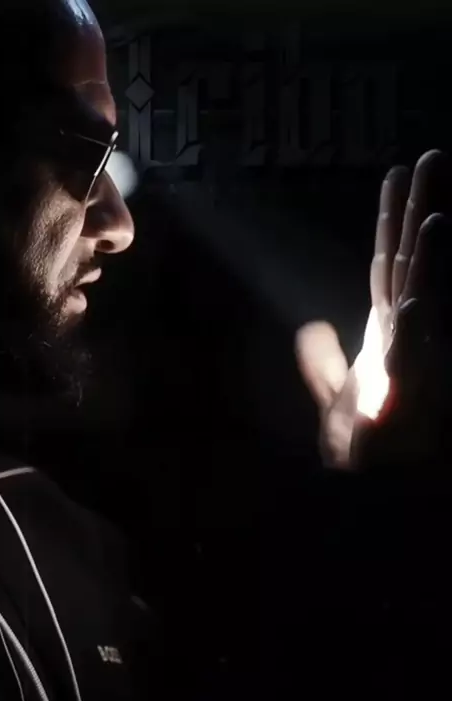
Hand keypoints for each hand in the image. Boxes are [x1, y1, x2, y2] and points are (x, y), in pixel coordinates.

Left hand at [296, 149, 451, 469]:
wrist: (365, 494)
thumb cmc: (359, 450)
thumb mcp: (336, 398)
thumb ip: (324, 364)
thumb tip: (314, 331)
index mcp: (386, 331)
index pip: (388, 263)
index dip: (393, 219)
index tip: (397, 174)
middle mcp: (402, 336)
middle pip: (409, 262)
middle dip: (420, 210)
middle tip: (431, 158)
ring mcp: (408, 359)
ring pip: (417, 290)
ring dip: (426, 246)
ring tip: (435, 200)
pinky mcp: (406, 392)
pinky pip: (412, 347)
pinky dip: (417, 315)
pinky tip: (422, 282)